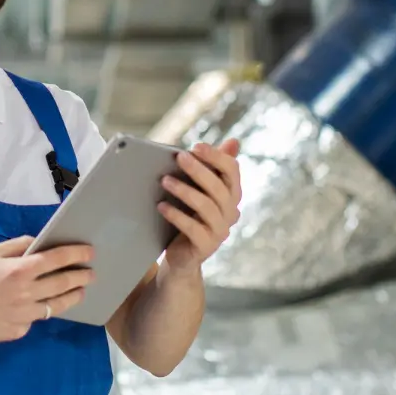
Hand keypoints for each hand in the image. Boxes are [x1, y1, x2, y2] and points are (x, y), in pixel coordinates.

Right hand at [0, 236, 95, 342]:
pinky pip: (35, 319)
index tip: (89, 252)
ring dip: (71, 297)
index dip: (76, 253)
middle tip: (91, 274)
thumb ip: (18, 246)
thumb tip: (38, 244)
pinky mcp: (19, 330)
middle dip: (81, 276)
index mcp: (21, 270)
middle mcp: (27, 293)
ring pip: (57, 306)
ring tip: (79, 292)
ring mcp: (25, 315)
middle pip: (63, 283)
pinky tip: (39, 307)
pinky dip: (39, 311)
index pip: (57, 259)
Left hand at [158, 138, 241, 271]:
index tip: (196, 147)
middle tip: (179, 157)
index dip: (216, 157)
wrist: (182, 253)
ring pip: (206, 206)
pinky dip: (176, 215)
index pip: (232, 171)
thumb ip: (212, 166)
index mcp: (232, 194)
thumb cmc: (190, 215)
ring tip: (165, 180)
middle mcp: (231, 212)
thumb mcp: (200, 189)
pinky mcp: (206, 246)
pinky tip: (161, 206)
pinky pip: (192, 228)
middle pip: (219, 187)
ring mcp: (220, 231)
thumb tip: (234, 141)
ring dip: (184, 191)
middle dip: (198, 170)